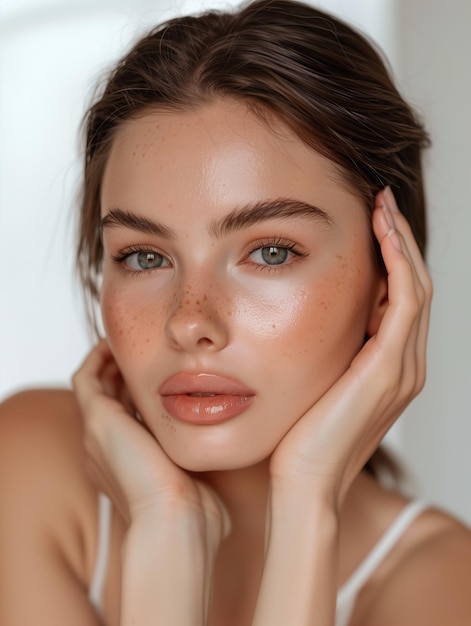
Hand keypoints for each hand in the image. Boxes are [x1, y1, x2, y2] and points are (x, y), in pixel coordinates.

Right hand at [72, 340, 229, 535]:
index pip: (128, 420)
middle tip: (146, 351)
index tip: (162, 375)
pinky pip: (86, 377)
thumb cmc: (197, 511)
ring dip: (112, 362)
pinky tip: (119, 342)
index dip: (139, 394)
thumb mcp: (202, 481)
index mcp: (125, 466)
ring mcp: (97, 435)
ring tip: (132, 343)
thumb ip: (208, 464)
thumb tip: (230, 455)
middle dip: (125, 374)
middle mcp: (104, 450)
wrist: (177, 519)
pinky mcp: (96, 419)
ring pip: (96, 387)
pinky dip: (99, 357)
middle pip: (110, 400)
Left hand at [269, 187, 431, 506]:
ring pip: (415, 287)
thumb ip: (323, 353)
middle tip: (380, 202)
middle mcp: (404, 366)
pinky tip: (380, 232)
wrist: (301, 484)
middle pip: (414, 287)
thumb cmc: (298, 439)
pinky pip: (405, 300)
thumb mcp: (314, 384)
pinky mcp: (387, 369)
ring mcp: (401, 368)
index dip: (390, 259)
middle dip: (398, 241)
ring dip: (400, 243)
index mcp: (387, 369)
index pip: (400, 300)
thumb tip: (301, 321)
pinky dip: (399, 262)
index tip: (369, 223)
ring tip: (381, 207)